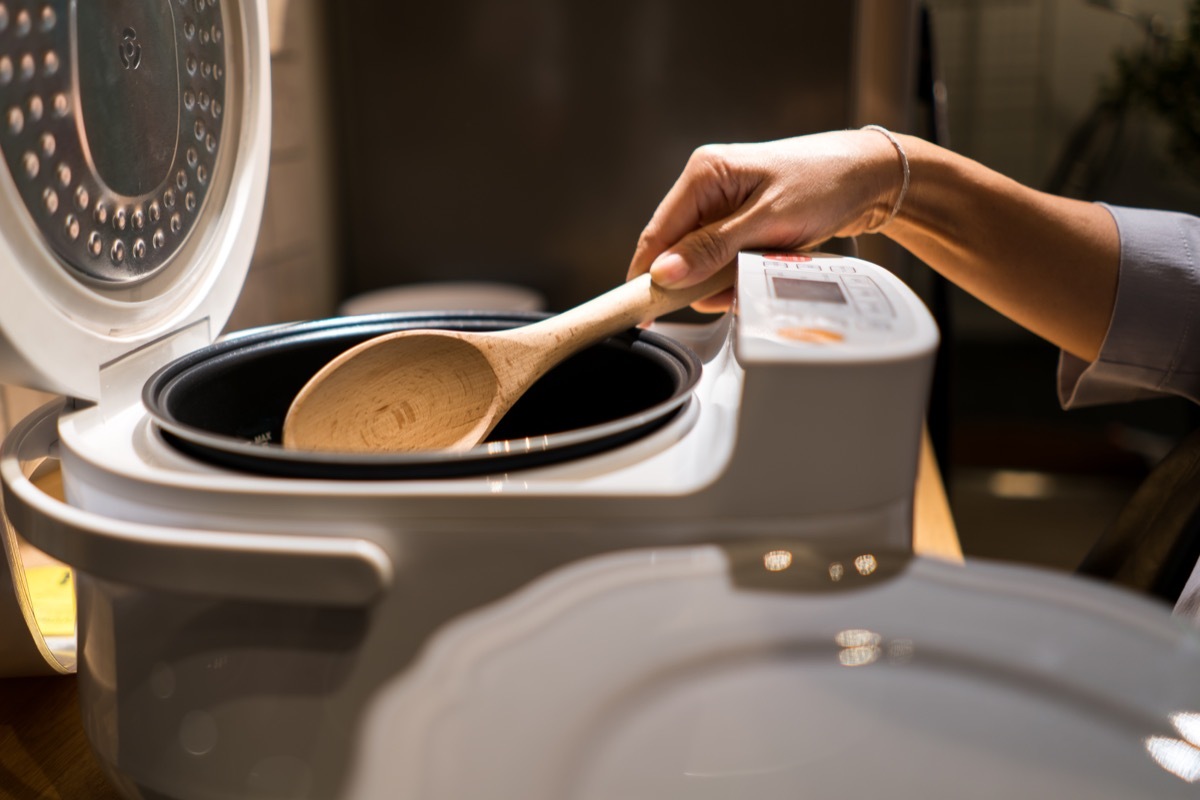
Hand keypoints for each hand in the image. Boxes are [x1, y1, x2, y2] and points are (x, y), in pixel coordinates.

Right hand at [627, 131, 899, 311]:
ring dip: (724, 278)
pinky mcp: (739, 222)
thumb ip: (712, 248)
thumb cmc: (825, 182)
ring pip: (701, 260)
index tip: (639, 310)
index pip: (658, 233)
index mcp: (705, 173)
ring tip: (762, 267)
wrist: (871, 177)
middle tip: (726, 291)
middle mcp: (708, 186)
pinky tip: (765, 266)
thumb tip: (665, 273)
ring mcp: (723, 205)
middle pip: (676, 250)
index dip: (646, 275)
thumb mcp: (767, 220)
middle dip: (698, 278)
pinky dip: (739, 273)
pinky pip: (723, 259)